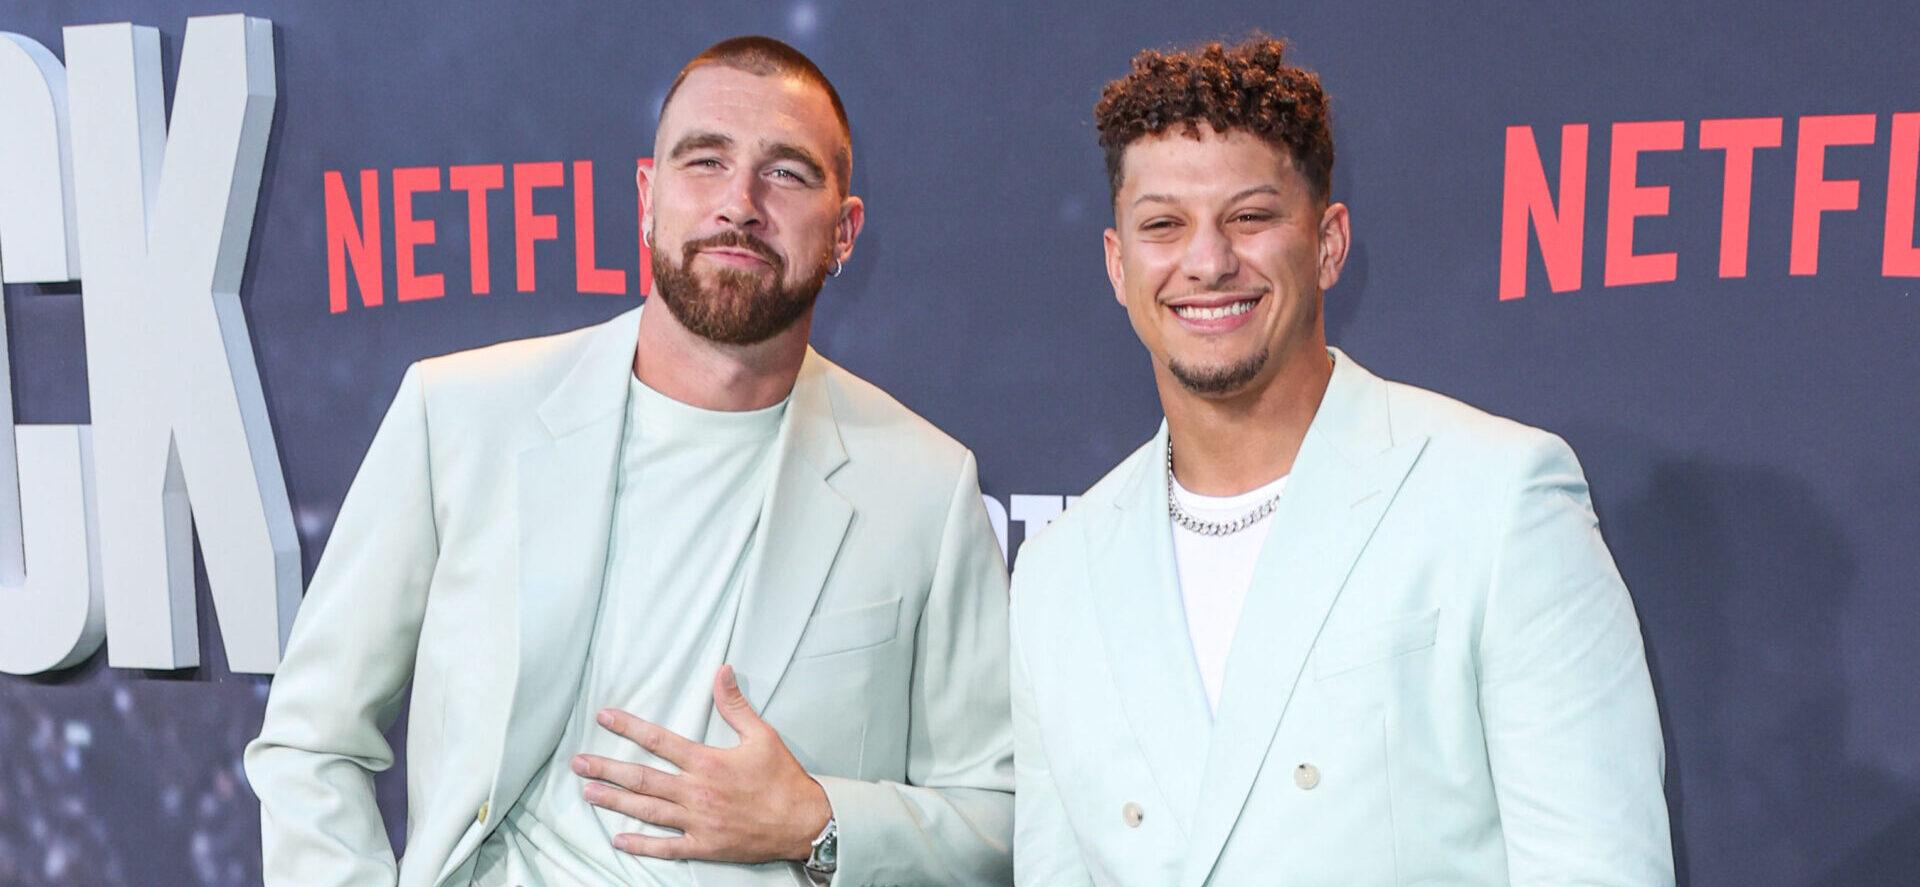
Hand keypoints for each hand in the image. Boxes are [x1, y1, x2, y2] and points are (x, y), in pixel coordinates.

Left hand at [573, 665, 832, 862]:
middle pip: (642, 778)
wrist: (804, 822)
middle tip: (578, 763)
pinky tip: (618, 838)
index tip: (604, 717)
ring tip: (588, 793)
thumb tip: (722, 671)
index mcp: (707, 762)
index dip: (629, 727)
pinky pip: (666, 847)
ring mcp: (697, 821)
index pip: (659, 740)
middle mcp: (696, 791)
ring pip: (647, 810)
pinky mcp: (704, 845)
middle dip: (607, 768)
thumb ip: (735, 705)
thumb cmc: (783, 778)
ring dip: (615, 801)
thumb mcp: (763, 735)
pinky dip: (641, 844)